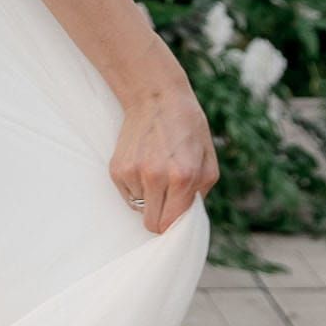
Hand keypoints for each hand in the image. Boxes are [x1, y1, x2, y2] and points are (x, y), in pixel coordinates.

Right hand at [109, 85, 218, 234]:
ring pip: (139, 208)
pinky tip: (143, 166)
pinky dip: (135, 187)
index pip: (171, 224)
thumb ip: (201, 194)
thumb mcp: (209, 162)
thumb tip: (186, 218)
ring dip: (149, 199)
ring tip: (156, 173)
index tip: (176, 221)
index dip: (174, 227)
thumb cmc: (188, 129)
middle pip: (151, 224)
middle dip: (160, 218)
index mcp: (183, 177)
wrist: (156, 97)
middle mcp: (156, 177)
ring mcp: (133, 172)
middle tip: (166, 202)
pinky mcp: (117, 168)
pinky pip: (127, 194)